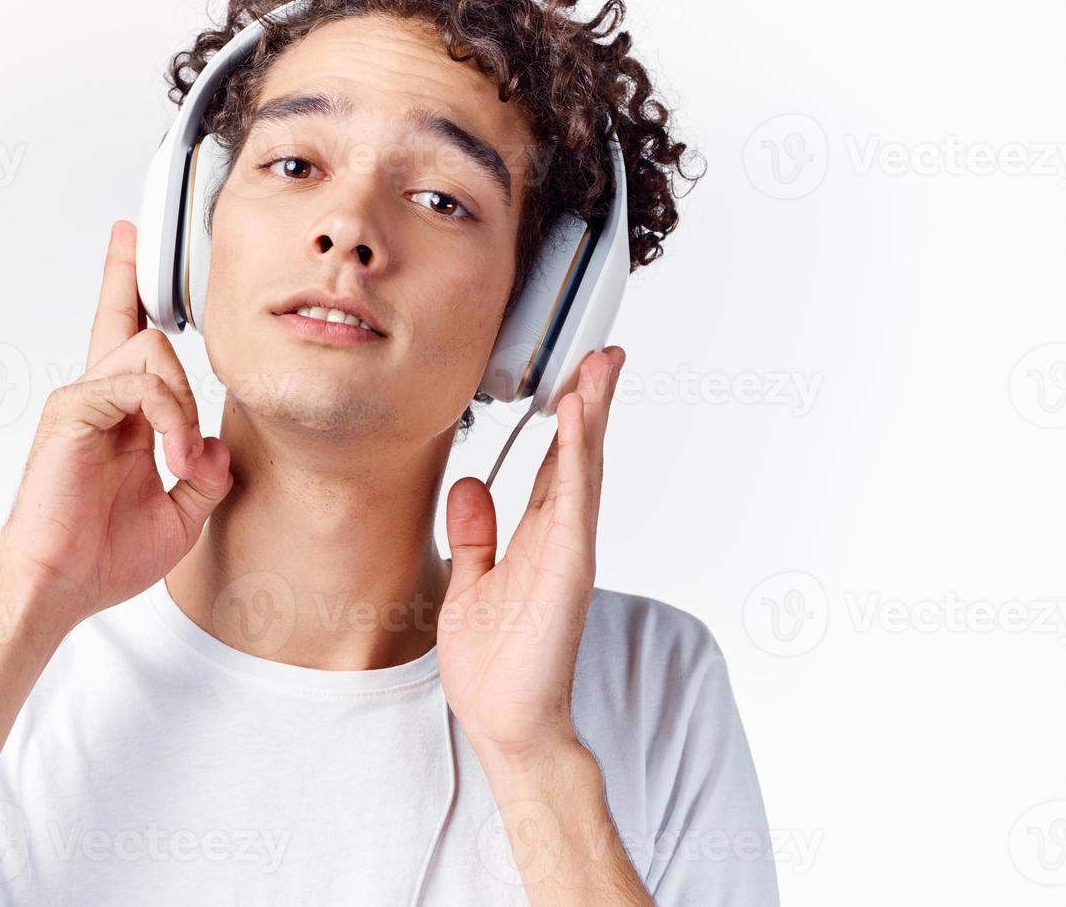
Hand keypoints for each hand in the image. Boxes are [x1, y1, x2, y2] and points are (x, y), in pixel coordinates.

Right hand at [0, 219, 232, 641]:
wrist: (59, 586)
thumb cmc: (101, 557)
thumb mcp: (180, 516)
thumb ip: (206, 475)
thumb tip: (218, 445)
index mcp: (119, 416)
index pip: (130, 335)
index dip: (129, 284)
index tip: (129, 238)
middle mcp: (98, 398)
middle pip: (139, 325)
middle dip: (172, 359)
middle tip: (186, 455)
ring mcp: (82, 399)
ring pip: (153, 351)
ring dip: (182, 408)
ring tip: (179, 466)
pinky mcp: (72, 409)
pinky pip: (139, 385)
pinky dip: (168, 419)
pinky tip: (169, 459)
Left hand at [437, 346, 625, 762]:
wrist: (504, 723)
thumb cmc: (494, 665)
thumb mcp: (469, 582)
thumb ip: (475, 534)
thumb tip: (470, 487)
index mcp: (537, 539)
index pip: (558, 465)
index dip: (566, 419)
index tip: (574, 374)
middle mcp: (560, 538)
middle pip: (581, 455)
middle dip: (592, 401)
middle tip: (604, 350)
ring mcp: (569, 551)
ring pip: (585, 467)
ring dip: (593, 413)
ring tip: (599, 364)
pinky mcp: (567, 569)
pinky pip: (574, 500)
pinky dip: (578, 455)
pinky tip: (577, 417)